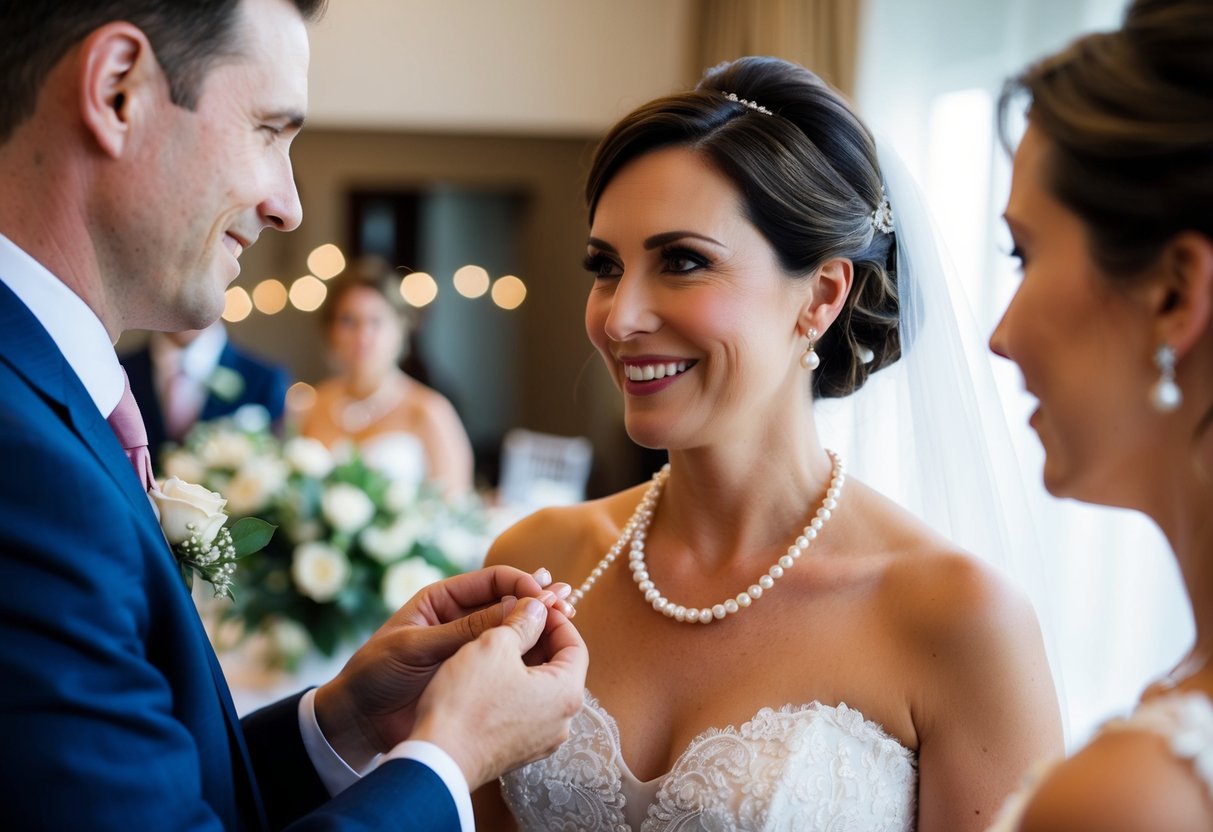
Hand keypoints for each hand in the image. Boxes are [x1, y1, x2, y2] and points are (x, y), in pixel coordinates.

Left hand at [313, 565, 573, 767]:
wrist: (357, 721)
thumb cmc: (376, 674)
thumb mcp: (416, 646)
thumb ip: (464, 630)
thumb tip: (515, 608)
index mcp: (443, 600)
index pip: (492, 581)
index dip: (520, 583)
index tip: (543, 593)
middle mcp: (461, 620)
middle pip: (508, 602)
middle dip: (537, 601)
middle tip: (567, 602)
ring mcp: (470, 648)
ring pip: (512, 632)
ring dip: (539, 625)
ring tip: (568, 618)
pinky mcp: (475, 675)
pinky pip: (506, 661)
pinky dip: (530, 655)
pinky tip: (551, 651)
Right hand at [410, 596, 588, 789]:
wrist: (437, 762)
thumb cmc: (466, 703)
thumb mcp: (493, 645)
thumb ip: (522, 622)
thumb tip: (538, 608)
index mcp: (567, 694)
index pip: (575, 645)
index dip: (554, 619)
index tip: (533, 604)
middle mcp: (562, 722)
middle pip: (560, 668)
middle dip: (538, 639)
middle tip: (513, 619)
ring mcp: (541, 741)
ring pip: (541, 689)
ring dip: (524, 663)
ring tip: (496, 644)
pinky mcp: (519, 751)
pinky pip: (526, 710)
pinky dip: (514, 688)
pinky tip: (488, 676)